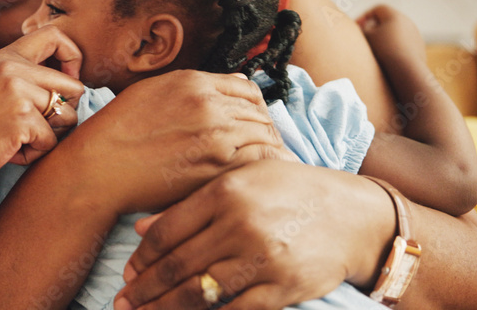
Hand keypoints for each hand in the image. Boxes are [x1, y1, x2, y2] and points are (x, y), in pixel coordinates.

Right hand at [0, 25, 83, 193]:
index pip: (55, 36)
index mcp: (4, 57)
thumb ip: (13, 76)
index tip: (64, 84)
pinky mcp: (22, 120)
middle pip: (74, 85)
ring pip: (68, 116)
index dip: (72, 58)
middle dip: (65, 112)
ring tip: (17, 141)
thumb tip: (55, 84)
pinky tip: (8, 152)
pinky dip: (34, 154)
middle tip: (39, 128)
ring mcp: (18, 92)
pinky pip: (51, 142)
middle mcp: (13, 69)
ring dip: (48, 136)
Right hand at [63, 70, 294, 215]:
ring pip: (264, 136)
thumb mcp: (151, 91)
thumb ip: (195, 85)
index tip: (252, 120)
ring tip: (262, 162)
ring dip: (266, 148)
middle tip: (262, 145)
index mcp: (193, 83)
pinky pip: (259, 161)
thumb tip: (237, 82)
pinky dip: (265, 166)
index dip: (254, 106)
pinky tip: (258, 175)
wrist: (98, 168)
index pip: (247, 89)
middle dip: (263, 128)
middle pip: (259, 113)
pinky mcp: (216, 168)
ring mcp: (215, 136)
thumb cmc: (118, 131)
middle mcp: (209, 105)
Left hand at [116, 160, 395, 309]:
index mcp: (225, 192)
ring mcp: (262, 259)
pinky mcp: (282, 288)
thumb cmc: (290, 191)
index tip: (128, 273)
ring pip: (200, 293)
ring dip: (166, 308)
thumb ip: (190, 204)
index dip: (142, 258)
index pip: (168, 231)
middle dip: (145, 289)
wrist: (354, 216)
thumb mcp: (241, 180)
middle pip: (178, 265)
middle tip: (122, 302)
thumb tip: (141, 228)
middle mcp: (240, 224)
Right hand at [357, 4, 425, 68]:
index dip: (365, 16)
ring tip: (376, 49)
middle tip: (366, 36)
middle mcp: (408, 22)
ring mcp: (415, 34)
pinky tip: (388, 57)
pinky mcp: (419, 47)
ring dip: (385, 37)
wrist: (406, 68)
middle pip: (388, 19)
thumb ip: (362, 28)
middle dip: (375, 26)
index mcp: (395, 16)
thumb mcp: (367, 36)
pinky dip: (394, 46)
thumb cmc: (384, 50)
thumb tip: (364, 26)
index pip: (378, 9)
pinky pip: (403, 42)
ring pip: (396, 31)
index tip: (357, 26)